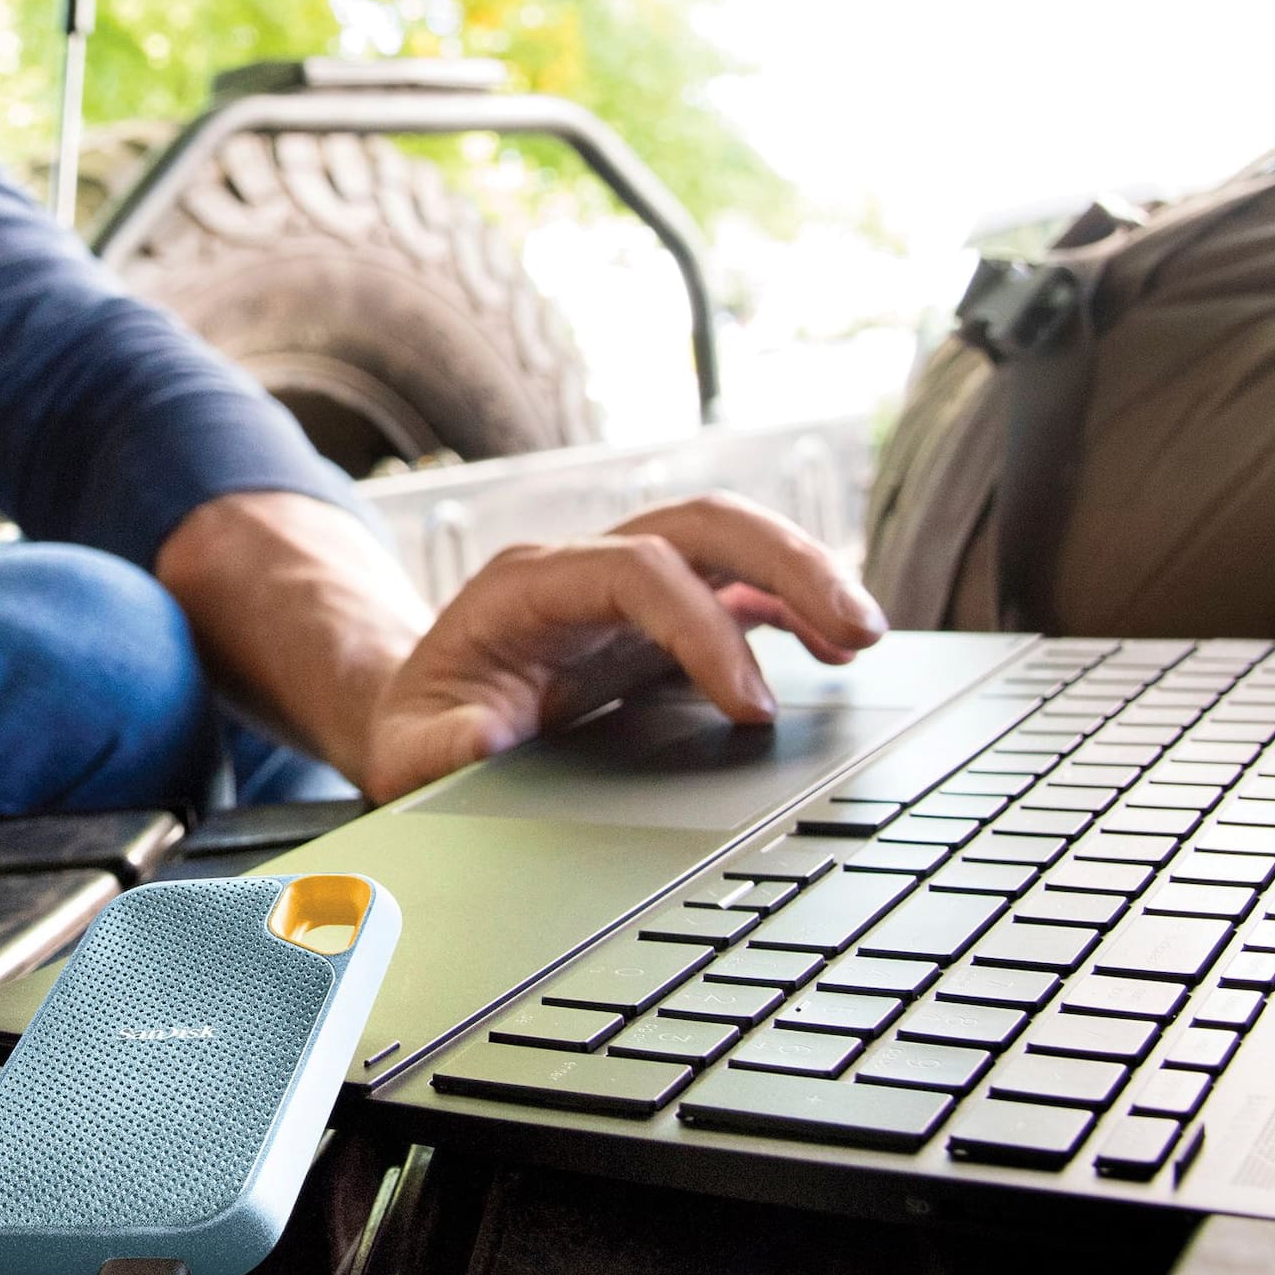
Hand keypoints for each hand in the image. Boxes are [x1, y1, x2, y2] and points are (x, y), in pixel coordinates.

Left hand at [354, 494, 885, 803]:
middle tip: (856, 630)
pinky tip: (836, 648)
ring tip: (866, 637)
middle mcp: (584, 564)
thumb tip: (478, 745)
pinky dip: (791, 607)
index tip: (752, 708)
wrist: (421, 714)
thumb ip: (438, 752)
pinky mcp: (657, 612)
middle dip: (785, 564)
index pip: (635, 570)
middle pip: (699, 523)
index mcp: (527, 586)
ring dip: (805, 575)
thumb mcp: (409, 751)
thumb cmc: (421, 729)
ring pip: (730, 541)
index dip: (702, 628)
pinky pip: (736, 586)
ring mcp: (627, 581)